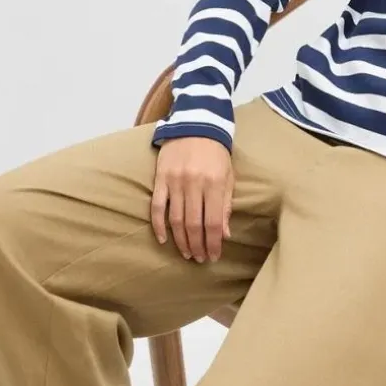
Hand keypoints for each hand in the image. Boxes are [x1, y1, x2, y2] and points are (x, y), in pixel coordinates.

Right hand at [150, 137, 233, 261]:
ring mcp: (175, 181)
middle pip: (193, 225)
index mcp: (214, 184)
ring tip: (186, 253)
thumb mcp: (228, 177)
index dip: (212, 244)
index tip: (213, 257)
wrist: (196, 125)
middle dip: (197, 246)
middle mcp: (194, 184)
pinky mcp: (161, 178)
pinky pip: (157, 206)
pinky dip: (158, 225)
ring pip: (175, 219)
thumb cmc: (216, 154)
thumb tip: (224, 235)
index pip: (212, 223)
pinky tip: (162, 239)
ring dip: (180, 240)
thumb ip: (225, 206)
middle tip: (199, 259)